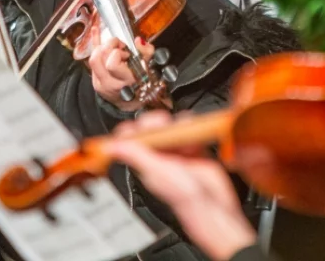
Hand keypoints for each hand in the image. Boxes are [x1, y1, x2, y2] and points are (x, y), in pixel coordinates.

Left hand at [87, 26, 154, 111]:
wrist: (132, 103)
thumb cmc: (141, 83)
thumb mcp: (148, 68)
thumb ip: (146, 52)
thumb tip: (138, 41)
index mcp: (128, 81)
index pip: (112, 64)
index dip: (117, 53)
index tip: (126, 52)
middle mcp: (112, 84)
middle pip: (99, 58)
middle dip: (108, 46)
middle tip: (118, 47)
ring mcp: (101, 84)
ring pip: (93, 59)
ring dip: (101, 48)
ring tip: (111, 48)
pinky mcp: (95, 83)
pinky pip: (91, 62)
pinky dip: (96, 48)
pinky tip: (98, 36)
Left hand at [107, 111, 256, 260]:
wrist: (212, 202)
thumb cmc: (183, 194)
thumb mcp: (156, 172)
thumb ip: (136, 156)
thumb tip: (112, 147)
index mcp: (144, 160)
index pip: (131, 139)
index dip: (133, 128)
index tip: (140, 124)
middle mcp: (158, 155)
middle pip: (150, 128)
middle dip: (156, 122)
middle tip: (162, 124)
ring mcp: (175, 151)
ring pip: (170, 125)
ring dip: (175, 124)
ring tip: (180, 132)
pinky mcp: (192, 148)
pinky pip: (188, 130)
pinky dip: (190, 128)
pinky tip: (193, 137)